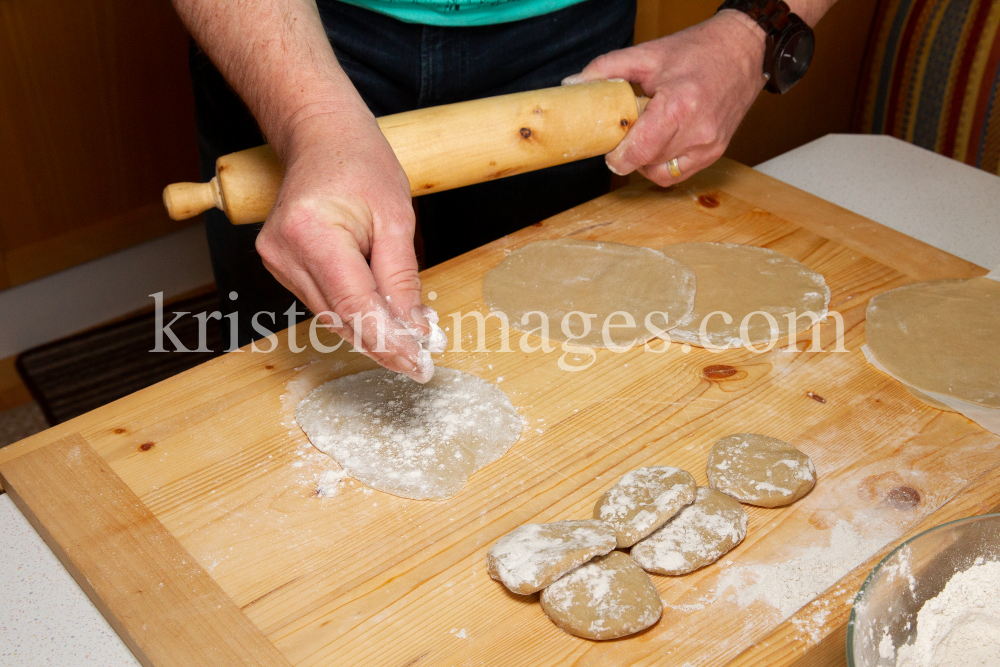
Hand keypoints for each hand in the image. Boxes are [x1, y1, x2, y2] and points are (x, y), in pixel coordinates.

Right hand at [254, 103, 429, 378]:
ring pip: (332, 317)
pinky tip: (383, 319)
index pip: (354, 305)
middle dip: (384, 343)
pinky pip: (324, 303)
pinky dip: (354, 315)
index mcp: (311, 232)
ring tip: (411, 342)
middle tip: (422, 363)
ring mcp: (277, 261)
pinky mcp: (281, 267)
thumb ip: (402, 278)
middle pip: (340, 318)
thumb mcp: (396, 218)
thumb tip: (413, 329)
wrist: (322, 137)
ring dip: (371, 332)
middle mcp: (284, 251)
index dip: (388, 341)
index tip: (418, 363)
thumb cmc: (360, 164)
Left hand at [563, 11, 766, 184]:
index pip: (638, 152)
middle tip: (624, 133)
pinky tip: (660, 144)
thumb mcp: (648, 54)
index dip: (617, 156)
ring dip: (644, 161)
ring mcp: (709, 146)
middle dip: (628, 153)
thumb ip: (606, 69)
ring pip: (660, 173)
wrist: (743, 50)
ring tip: (644, 135)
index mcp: (679, 106)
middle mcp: (698, 132)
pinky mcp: (715, 152)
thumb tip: (574, 84)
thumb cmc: (699, 51)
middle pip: (646, 163)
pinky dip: (662, 165)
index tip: (609, 146)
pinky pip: (677, 174)